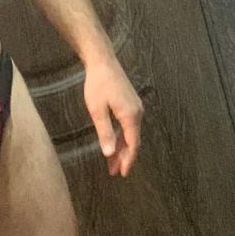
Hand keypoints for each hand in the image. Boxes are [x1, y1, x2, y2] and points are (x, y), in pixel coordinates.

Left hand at [82, 53, 143, 176]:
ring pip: (131, 134)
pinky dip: (123, 137)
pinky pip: (129, 126)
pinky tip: (115, 143)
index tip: (122, 173)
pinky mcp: (130, 104)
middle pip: (134, 141)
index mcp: (131, 115)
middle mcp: (137, 112)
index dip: (128, 160)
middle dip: (125, 157)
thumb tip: (110, 153)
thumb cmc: (98, 84)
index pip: (133, 144)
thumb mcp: (97, 110)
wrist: (103, 62)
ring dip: (123, 148)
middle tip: (116, 172)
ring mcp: (135, 108)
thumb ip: (105, 132)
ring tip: (113, 163)